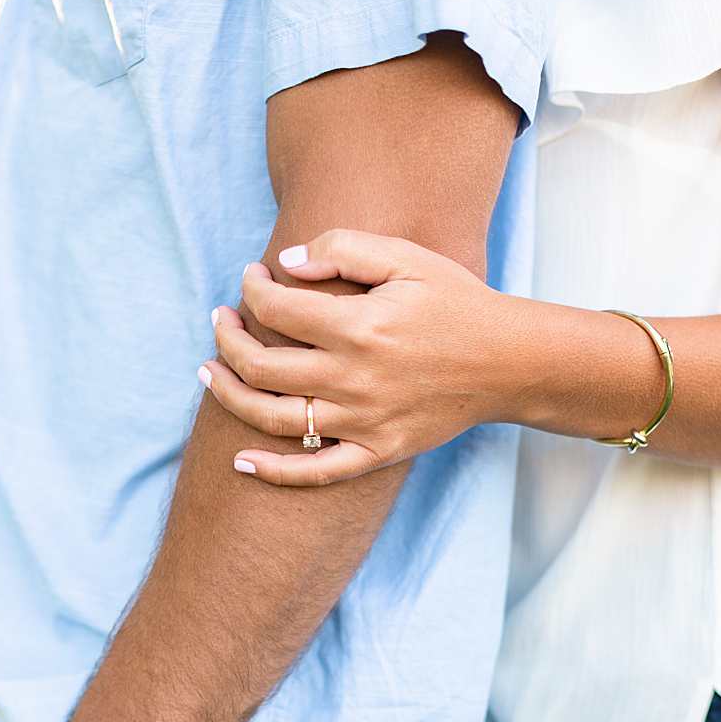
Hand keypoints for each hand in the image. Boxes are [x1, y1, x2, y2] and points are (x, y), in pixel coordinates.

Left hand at [199, 231, 516, 485]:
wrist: (511, 361)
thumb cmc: (457, 302)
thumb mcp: (408, 258)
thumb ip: (344, 248)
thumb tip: (284, 264)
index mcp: (359, 327)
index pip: (276, 310)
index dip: (251, 290)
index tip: (250, 278)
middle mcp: (353, 378)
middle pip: (260, 366)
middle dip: (227, 340)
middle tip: (219, 322)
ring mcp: (362, 421)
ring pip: (271, 418)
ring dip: (228, 395)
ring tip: (209, 372)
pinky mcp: (376, 451)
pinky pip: (314, 473)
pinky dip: (272, 471)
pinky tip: (239, 460)